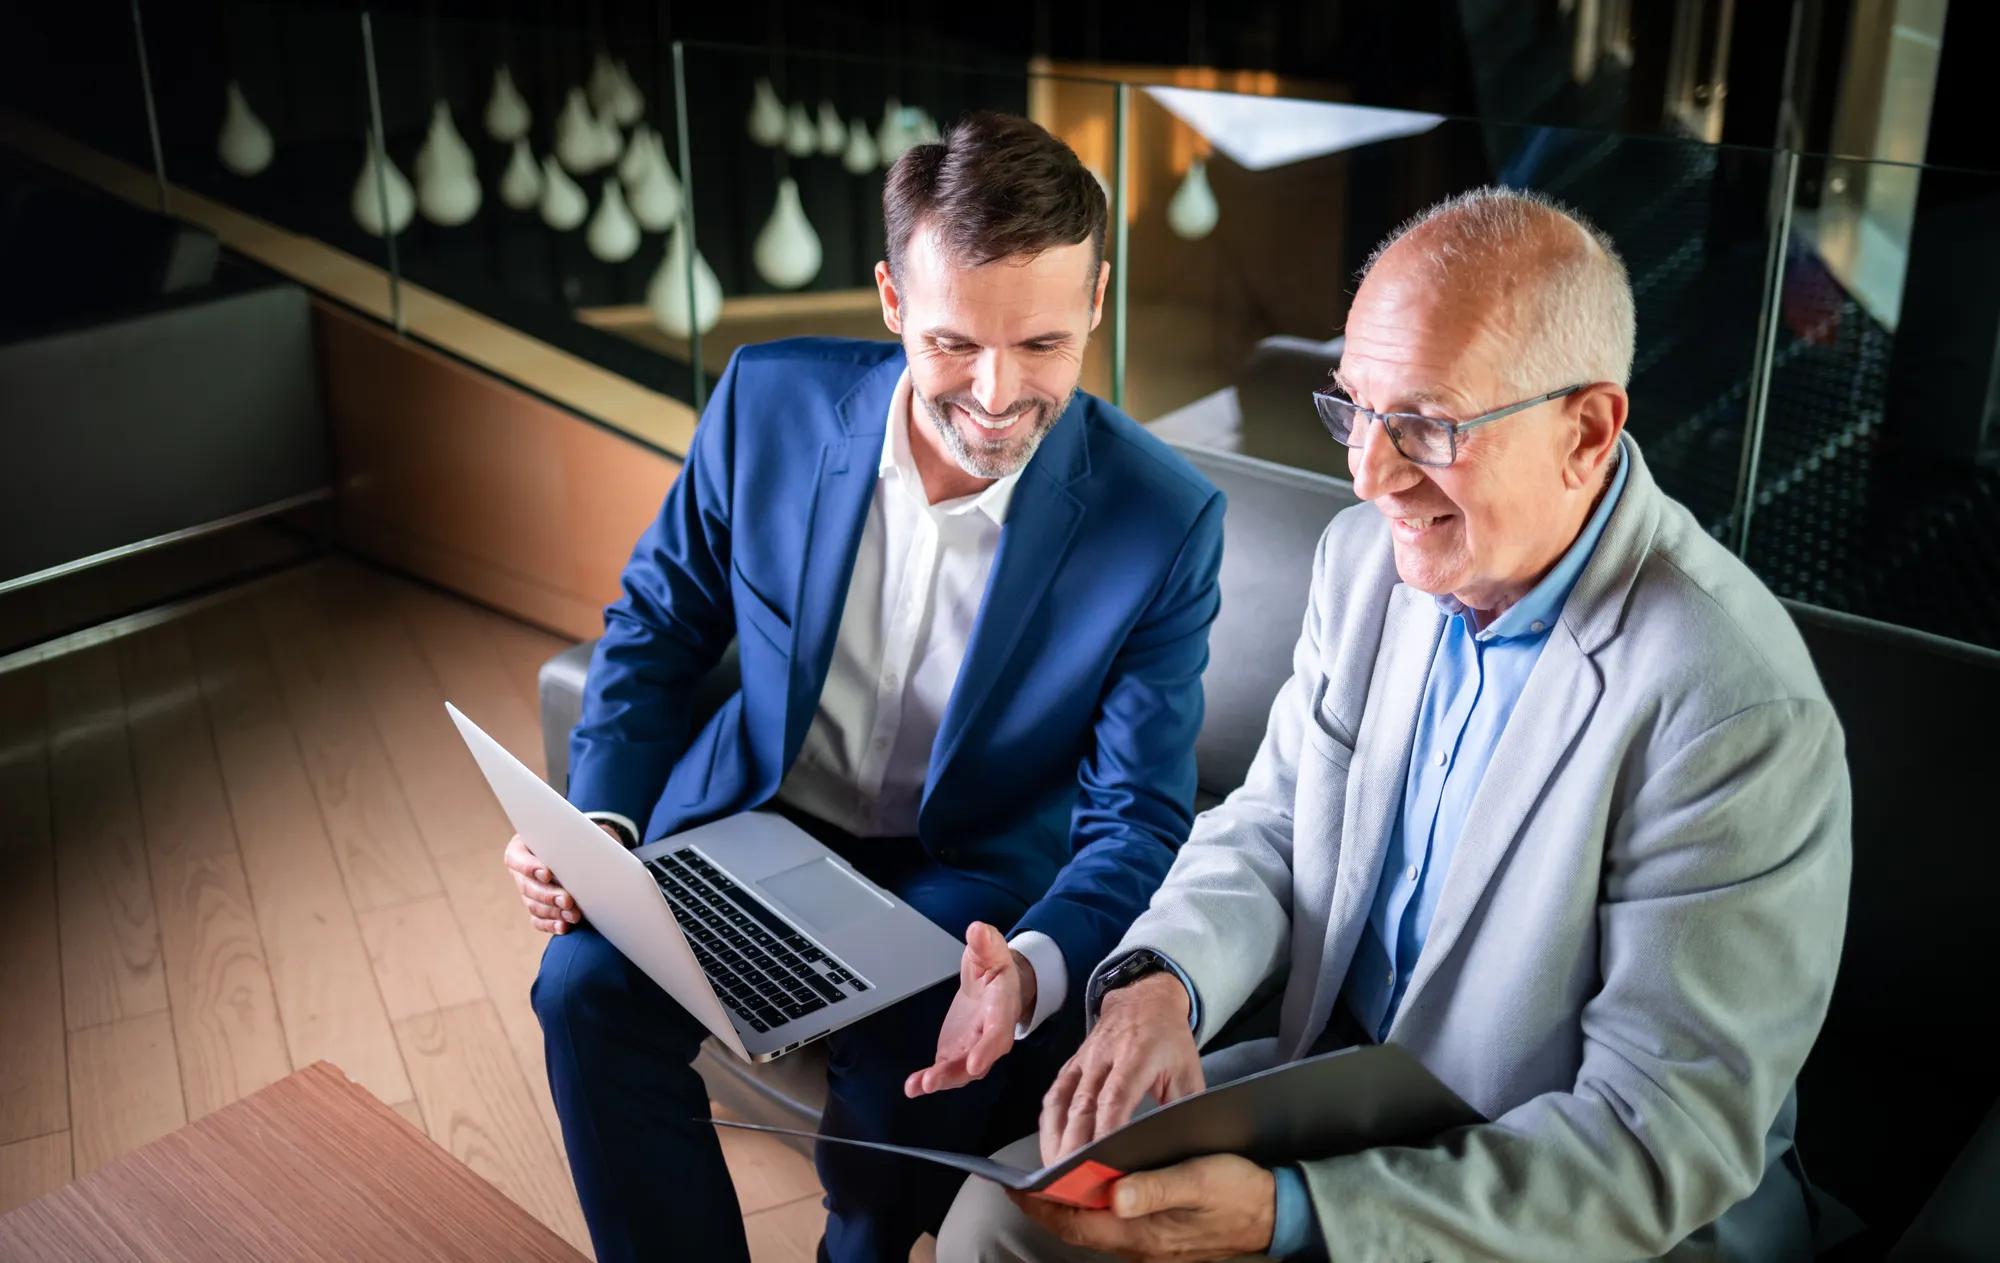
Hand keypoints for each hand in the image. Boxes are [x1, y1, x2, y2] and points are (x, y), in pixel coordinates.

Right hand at [501, 826, 617, 933]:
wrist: (581, 851)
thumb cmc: (576, 836)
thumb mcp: (575, 830)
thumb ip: (574, 835)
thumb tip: (591, 844)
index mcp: (522, 848)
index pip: (517, 858)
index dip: (530, 867)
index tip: (548, 873)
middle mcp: (522, 872)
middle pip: (528, 887)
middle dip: (549, 895)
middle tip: (568, 900)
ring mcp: (528, 892)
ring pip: (535, 906)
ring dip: (554, 912)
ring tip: (574, 915)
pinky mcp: (537, 908)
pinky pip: (539, 920)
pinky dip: (552, 925)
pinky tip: (565, 927)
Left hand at [904, 922, 1033, 1096]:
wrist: (994, 985)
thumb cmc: (995, 968)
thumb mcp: (992, 949)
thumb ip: (986, 943)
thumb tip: (977, 930)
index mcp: (1002, 1010)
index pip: (997, 1033)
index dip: (988, 1049)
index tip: (976, 1063)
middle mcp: (989, 1036)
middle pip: (977, 1060)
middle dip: (956, 1073)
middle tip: (933, 1081)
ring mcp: (972, 1047)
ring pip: (960, 1070)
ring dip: (939, 1080)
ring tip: (917, 1087)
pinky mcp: (956, 1052)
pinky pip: (944, 1069)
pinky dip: (927, 1080)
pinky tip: (911, 1087)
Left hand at [1009, 1154, 1275, 1262]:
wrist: (1276, 1213)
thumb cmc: (1237, 1191)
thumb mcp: (1199, 1179)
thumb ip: (1156, 1188)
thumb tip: (1112, 1195)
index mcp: (1142, 1232)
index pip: (1077, 1222)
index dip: (1042, 1205)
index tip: (1015, 1187)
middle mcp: (1138, 1245)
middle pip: (1078, 1228)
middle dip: (1047, 1208)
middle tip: (1019, 1184)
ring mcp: (1148, 1245)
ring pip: (1093, 1228)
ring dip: (1068, 1209)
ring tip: (1045, 1184)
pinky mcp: (1158, 1239)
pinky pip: (1113, 1227)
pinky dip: (1092, 1210)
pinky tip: (1090, 1190)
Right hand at [1039, 970, 1202, 1164]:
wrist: (1146, 998)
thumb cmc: (1169, 1039)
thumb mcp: (1188, 1071)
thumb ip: (1184, 1106)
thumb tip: (1185, 1145)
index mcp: (1137, 1057)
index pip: (1114, 1099)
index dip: (1104, 1130)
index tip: (1099, 1160)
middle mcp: (1104, 1058)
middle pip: (1082, 1105)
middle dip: (1074, 1144)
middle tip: (1070, 1179)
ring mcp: (1084, 1059)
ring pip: (1062, 1099)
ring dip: (1055, 1136)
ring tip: (1054, 1170)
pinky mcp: (1073, 1063)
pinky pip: (1055, 1093)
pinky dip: (1049, 1121)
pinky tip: (1050, 1144)